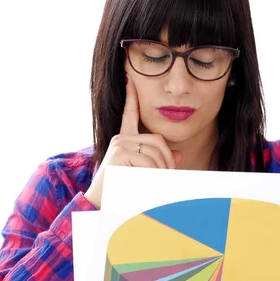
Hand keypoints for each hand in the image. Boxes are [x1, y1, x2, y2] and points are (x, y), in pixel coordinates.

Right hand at [84, 75, 181, 207]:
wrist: (100, 202)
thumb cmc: (122, 187)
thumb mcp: (143, 171)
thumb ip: (159, 160)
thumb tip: (178, 153)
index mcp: (125, 139)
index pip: (129, 114)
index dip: (131, 97)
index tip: (130, 79)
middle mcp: (121, 138)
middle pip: (158, 141)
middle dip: (168, 160)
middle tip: (170, 175)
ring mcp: (119, 144)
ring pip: (155, 154)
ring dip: (162, 171)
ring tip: (157, 183)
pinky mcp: (119, 153)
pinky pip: (148, 163)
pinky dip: (153, 175)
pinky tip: (144, 182)